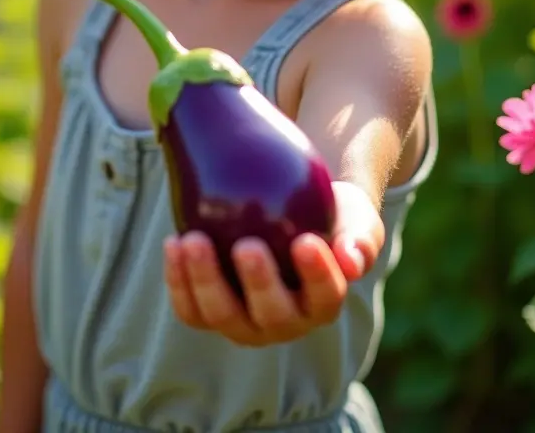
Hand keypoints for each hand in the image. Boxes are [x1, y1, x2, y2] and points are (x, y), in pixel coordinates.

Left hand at [163, 181, 384, 346]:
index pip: (325, 295)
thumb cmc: (329, 213)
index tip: (307, 242)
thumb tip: (351, 261)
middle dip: (258, 283)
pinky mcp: (210, 313)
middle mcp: (284, 322)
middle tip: (247, 245)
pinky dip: (178, 281)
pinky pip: (191, 309)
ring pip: (222, 315)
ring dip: (204, 281)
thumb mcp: (356, 218)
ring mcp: (244, 322)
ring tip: (192, 240)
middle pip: (271, 313)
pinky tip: (173, 242)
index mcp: (323, 303)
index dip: (317, 274)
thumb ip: (361, 238)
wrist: (290, 211)